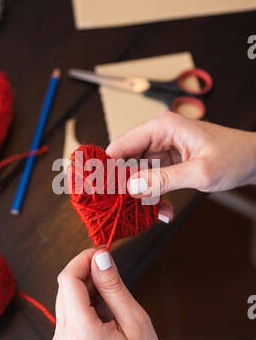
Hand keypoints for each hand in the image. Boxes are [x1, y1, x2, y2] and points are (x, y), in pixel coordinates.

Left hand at [50, 249, 166, 339]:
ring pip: (65, 300)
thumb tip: (100, 257)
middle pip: (64, 288)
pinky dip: (82, 306)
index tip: (101, 252)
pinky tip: (103, 315)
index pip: (68, 279)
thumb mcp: (136, 322)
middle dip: (85, 273)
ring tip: (112, 301)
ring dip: (85, 290)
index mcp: (82, 332)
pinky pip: (66, 316)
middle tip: (111, 273)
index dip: (83, 259)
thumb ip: (114, 286)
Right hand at [106, 112, 255, 197]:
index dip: (106, 168)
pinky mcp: (168, 162)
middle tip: (121, 208)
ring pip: (136, 174)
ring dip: (141, 195)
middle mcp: (157, 135)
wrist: (254, 160)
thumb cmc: (234, 156)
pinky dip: (154, 196)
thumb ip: (164, 180)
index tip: (99, 191)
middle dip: (123, 186)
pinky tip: (164, 210)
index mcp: (161, 127)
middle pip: (124, 161)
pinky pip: (151, 180)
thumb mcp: (200, 172)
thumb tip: (131, 189)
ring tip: (152, 212)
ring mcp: (162, 149)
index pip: (120, 145)